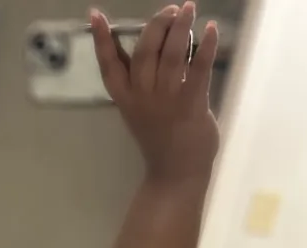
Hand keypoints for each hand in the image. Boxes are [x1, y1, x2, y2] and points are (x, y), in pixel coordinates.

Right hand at [92, 2, 220, 185]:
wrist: (176, 173)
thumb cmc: (160, 138)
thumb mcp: (140, 109)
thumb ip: (142, 81)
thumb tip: (152, 44)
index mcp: (125, 99)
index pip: (109, 65)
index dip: (101, 39)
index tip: (95, 14)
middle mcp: (142, 97)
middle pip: (145, 51)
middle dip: (158, 24)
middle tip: (172, 9)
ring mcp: (166, 101)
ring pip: (172, 55)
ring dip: (181, 27)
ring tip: (189, 8)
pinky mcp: (191, 104)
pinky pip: (199, 69)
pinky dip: (206, 46)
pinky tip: (211, 28)